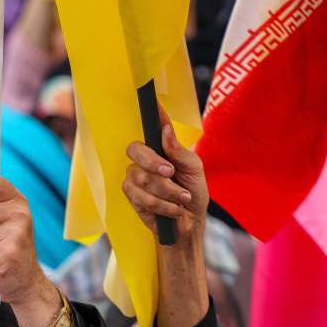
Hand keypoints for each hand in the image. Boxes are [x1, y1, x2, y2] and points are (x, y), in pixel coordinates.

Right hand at [122, 107, 207, 240]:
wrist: (188, 224)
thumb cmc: (193, 194)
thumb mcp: (194, 171)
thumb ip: (179, 152)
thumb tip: (166, 131)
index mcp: (162, 149)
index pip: (153, 127)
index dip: (152, 114)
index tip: (154, 101)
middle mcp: (145, 159)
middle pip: (135, 150)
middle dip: (153, 162)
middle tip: (171, 172)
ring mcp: (135, 177)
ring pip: (141, 177)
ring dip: (166, 191)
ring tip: (181, 199)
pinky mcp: (132, 196)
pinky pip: (141, 196)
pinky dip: (162, 204)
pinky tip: (173, 209)